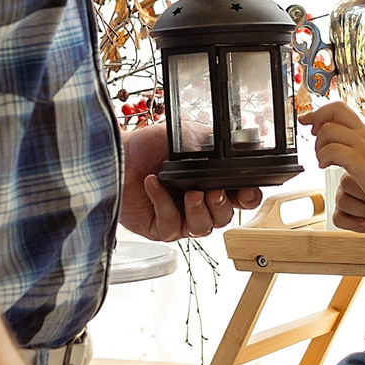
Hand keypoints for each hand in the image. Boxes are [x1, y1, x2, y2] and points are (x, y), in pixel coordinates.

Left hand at [118, 123, 259, 240]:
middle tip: (212, 192)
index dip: (248, 197)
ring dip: (198, 211)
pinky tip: (154, 185)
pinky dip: (164, 204)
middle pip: (224, 218)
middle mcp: (199, 202)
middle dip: (221, 206)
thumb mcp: (187, 136)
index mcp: (212, 181)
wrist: (117, 155)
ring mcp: (180, 217)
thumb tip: (237, 149)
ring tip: (190, 194)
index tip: (245, 191)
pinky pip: (171, 225)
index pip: (241, 197)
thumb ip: (213, 145)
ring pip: (202, 228)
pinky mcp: (160, 228)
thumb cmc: (148, 145)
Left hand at [300, 100, 364, 207]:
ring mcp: (363, 146)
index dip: (319, 113)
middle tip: (314, 136)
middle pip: (334, 109)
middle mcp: (364, 134)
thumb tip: (342, 148)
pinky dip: (323, 158)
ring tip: (323, 160)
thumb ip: (360, 148)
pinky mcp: (360, 161)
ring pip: (328, 130)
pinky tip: (326, 167)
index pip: (340, 109)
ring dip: (318, 146)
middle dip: (317, 119)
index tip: (307, 121)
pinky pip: (332, 151)